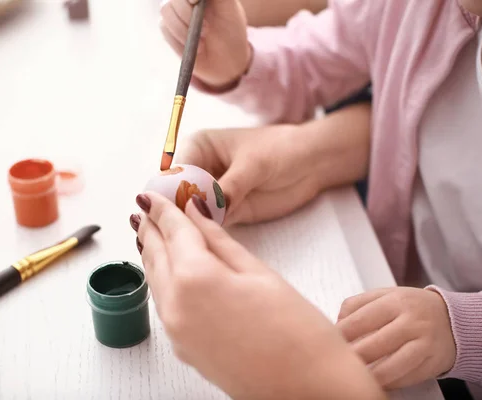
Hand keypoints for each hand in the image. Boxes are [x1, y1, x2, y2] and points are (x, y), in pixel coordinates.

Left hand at [130, 191, 385, 399]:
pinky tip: (171, 271)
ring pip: (155, 280)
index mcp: (196, 278)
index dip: (163, 209)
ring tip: (154, 234)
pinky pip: (163, 304)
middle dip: (151, 229)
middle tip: (148, 209)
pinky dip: (163, 280)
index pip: (172, 231)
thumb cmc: (297, 332)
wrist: (307, 390)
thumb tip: (197, 215)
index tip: (154, 195)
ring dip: (153, 253)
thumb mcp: (259, 273)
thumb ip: (219, 242)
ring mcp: (176, 330)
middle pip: (155, 254)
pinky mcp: (182, 348)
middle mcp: (176, 305)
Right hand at [160, 0, 250, 87]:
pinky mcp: (169, 30)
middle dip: (187, 14)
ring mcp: (175, 13)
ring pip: (165, 12)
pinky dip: (179, 41)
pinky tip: (195, 49)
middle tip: (206, 31)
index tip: (195, 2)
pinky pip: (165, 30)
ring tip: (202, 44)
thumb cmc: (231, 32)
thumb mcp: (230, 9)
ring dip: (183, 30)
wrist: (226, 60)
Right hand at [175, 124, 321, 225]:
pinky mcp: (226, 212)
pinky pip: (209, 225)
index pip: (174, 171)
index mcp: (198, 147)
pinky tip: (205, 241)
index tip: (174, 209)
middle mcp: (199, 170)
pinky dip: (207, 232)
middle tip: (179, 229)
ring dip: (190, 225)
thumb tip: (204, 206)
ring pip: (190, 212)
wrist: (312, 164)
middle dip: (176, 211)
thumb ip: (228, 186)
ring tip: (190, 238)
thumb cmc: (281, 150)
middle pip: (176, 194)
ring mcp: (211, 193)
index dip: (170, 190)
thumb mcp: (253, 164)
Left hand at [337, 287, 456, 388]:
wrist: (452, 319)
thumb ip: (357, 304)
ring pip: (391, 365)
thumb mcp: (385, 295)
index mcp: (395, 301)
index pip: (360, 319)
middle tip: (338, 362)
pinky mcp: (432, 363)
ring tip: (355, 375)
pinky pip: (407, 377)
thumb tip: (336, 323)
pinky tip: (376, 381)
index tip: (329, 342)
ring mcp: (423, 343)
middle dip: (353, 356)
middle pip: (374, 344)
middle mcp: (411, 322)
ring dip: (370, 374)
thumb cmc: (411, 308)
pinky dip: (389, 382)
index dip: (341, 334)